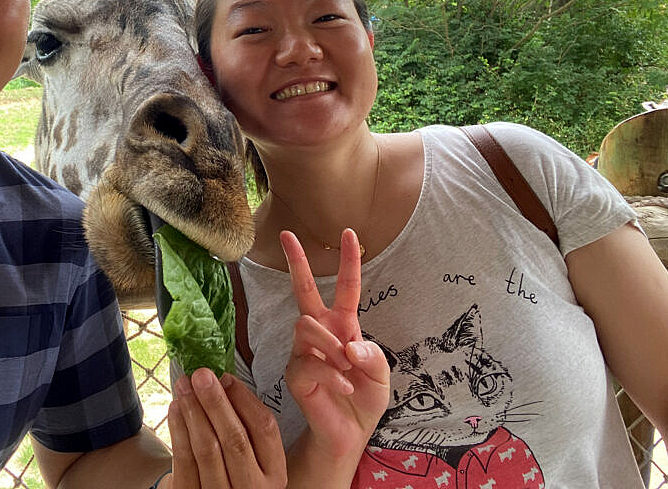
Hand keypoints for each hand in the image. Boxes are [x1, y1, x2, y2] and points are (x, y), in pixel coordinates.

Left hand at [165, 368, 286, 488]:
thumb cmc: (233, 472)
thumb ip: (246, 423)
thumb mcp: (253, 456)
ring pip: (208, 449)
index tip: (225, 377)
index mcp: (274, 473)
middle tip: (200, 375)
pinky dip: (179, 430)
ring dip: (194, 411)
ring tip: (184, 386)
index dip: (244, 398)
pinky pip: (185, 461)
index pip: (265, 428)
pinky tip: (175, 408)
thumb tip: (222, 381)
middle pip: (235, 438)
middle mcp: (254, 488)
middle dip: (215, 401)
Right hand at [281, 229, 389, 465]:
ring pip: (306, 325)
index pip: (345, 287)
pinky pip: (308, 361)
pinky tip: (344, 387)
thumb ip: (373, 357)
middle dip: (296, 261)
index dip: (348, 261)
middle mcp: (320, 333)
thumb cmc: (363, 400)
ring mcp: (303, 351)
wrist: (349, 434)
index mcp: (343, 326)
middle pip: (303, 290)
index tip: (349, 233)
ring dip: (331, 346)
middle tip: (286, 234)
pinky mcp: (295, 373)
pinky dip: (331, 374)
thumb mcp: (381, 376)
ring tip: (347, 370)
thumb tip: (350, 345)